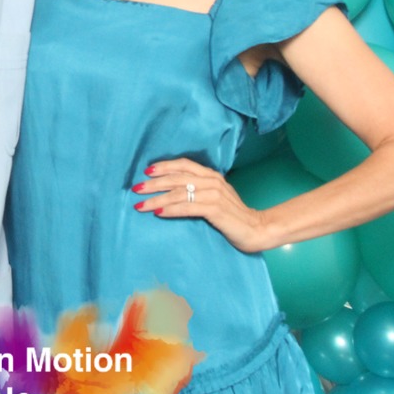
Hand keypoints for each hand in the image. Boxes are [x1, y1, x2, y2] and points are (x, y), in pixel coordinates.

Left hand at [131, 158, 267, 252]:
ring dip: (156, 199)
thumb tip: (171, 190)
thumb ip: (198, 189)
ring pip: (178, 193)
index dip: (163, 166)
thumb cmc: (232, 215)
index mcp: (211, 175)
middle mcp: (212, 181)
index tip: (146, 172)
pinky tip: (158, 212)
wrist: (257, 229)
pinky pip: (187, 207)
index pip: (183, 164)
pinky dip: (170, 209)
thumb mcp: (215, 196)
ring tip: (140, 204)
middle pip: (176, 178)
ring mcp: (214, 195)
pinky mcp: (215, 210)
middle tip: (136, 189)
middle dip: (153, 184)